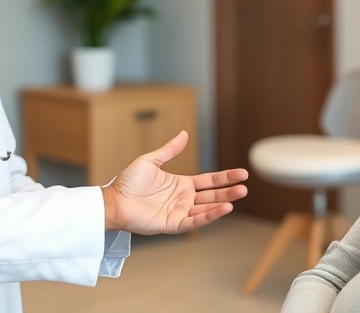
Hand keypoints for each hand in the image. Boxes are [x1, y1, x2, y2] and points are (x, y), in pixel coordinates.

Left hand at [101, 130, 247, 234]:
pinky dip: (209, 216)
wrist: (114, 200)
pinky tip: (222, 209)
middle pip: (212, 195)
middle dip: (229, 191)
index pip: (208, 181)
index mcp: (181, 184)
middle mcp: (184, 199)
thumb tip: (184, 134)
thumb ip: (169, 150)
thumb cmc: (128, 182)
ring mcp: (180, 212)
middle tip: (245, 187)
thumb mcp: (151, 161)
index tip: (241, 173)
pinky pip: (195, 221)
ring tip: (238, 196)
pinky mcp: (174, 224)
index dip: (225, 177)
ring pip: (206, 209)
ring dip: (223, 203)